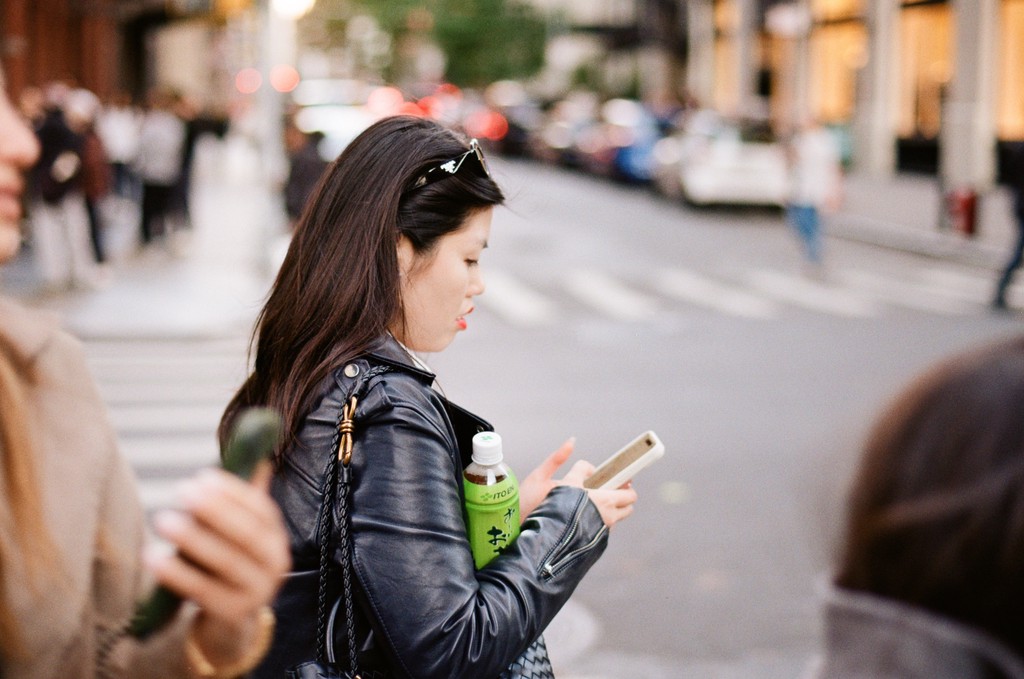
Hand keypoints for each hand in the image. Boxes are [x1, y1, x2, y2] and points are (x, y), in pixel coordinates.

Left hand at [146, 463, 289, 666]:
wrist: (231, 622)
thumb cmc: (229, 566)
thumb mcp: (241, 534)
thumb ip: (245, 501)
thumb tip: (257, 457)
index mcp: (277, 538)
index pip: (261, 510)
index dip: (233, 492)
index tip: (203, 476)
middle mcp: (276, 564)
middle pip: (247, 534)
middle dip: (214, 510)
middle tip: (182, 491)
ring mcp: (258, 592)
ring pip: (226, 561)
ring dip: (193, 538)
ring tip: (162, 519)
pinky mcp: (234, 614)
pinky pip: (204, 591)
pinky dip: (178, 573)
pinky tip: (154, 557)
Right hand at [519, 439, 638, 528]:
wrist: (538, 540)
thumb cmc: (544, 507)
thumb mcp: (555, 478)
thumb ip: (567, 462)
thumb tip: (571, 443)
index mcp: (605, 501)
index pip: (630, 496)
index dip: (626, 487)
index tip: (620, 480)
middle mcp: (607, 519)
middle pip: (626, 509)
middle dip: (620, 499)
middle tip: (604, 490)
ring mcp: (600, 533)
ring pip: (613, 520)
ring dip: (607, 510)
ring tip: (588, 503)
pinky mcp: (592, 544)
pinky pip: (601, 530)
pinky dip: (596, 521)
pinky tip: (580, 516)